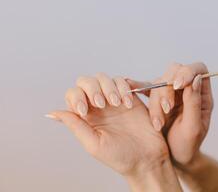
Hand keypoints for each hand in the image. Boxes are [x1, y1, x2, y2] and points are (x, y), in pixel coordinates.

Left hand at [46, 73, 181, 191]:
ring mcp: (114, 100)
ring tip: (117, 104)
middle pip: (87, 81)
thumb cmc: (120, 156)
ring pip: (104, 78)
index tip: (84, 111)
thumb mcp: (93, 144)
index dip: (76, 97)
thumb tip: (52, 113)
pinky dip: (124, 88)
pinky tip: (128, 103)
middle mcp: (98, 106)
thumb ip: (75, 126)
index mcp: (86, 116)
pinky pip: (123, 81)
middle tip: (101, 104)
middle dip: (92, 88)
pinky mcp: (130, 96)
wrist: (147, 158)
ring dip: (109, 87)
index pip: (73, 94)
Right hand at [128, 62, 212, 165]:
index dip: (187, 71)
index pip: (198, 69)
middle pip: (175, 72)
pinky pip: (146, 87)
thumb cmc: (187, 145)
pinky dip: (138, 86)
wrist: (174, 157)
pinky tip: (131, 84)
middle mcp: (186, 90)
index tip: (177, 85)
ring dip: (156, 101)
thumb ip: (194, 103)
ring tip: (158, 123)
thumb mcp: (193, 128)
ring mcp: (171, 93)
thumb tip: (195, 79)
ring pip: (159, 82)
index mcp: (201, 95)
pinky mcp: (156, 98)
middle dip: (168, 89)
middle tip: (166, 109)